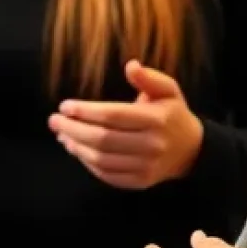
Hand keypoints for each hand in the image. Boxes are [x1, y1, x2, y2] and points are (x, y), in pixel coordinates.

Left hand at [48, 60, 204, 189]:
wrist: (192, 151)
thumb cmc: (172, 114)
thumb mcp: (168, 90)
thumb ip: (149, 77)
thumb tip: (130, 65)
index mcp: (157, 120)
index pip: (113, 115)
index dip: (86, 111)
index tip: (64, 106)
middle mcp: (152, 145)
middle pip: (103, 139)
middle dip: (73, 129)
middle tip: (53, 120)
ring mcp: (147, 167)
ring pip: (102, 160)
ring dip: (76, 147)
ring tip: (61, 134)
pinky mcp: (141, 182)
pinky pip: (108, 175)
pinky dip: (87, 163)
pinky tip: (76, 149)